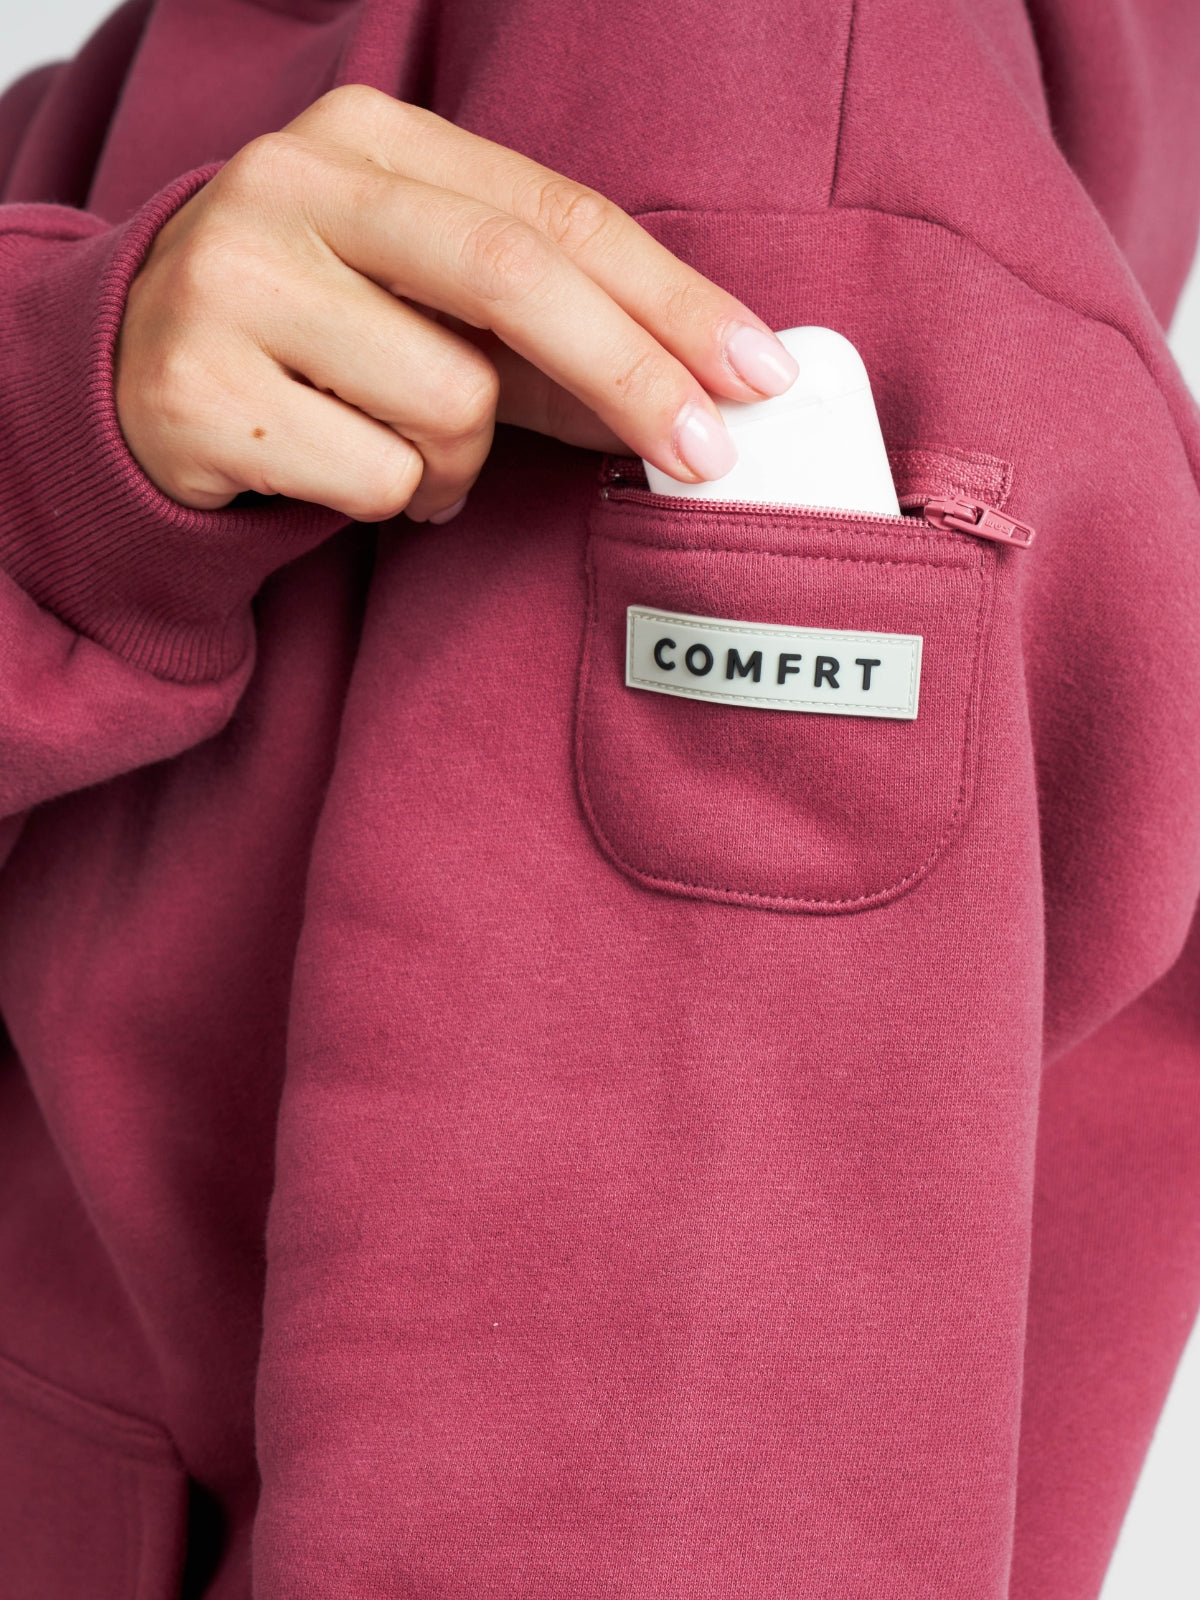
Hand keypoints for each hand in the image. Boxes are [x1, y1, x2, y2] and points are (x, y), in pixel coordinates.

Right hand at [114, 85, 797, 523]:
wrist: (137, 376)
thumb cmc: (321, 336)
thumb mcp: (434, 308)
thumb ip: (555, 338)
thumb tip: (704, 392)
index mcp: (371, 138)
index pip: (556, 215)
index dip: (671, 299)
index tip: (758, 370)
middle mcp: (295, 183)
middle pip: (512, 280)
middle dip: (632, 378)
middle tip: (704, 457)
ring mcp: (234, 278)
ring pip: (447, 404)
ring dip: (462, 463)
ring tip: (411, 454)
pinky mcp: (199, 386)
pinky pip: (377, 477)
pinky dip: (394, 500)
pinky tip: (344, 471)